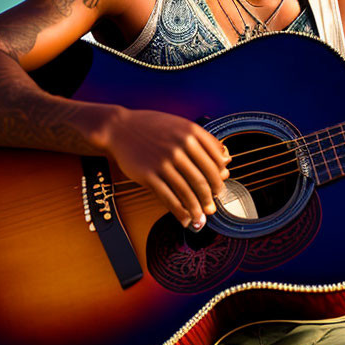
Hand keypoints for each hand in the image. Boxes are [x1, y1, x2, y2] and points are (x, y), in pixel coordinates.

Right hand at [104, 108, 229, 229]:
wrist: (119, 128)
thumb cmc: (151, 126)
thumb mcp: (180, 125)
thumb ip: (203, 140)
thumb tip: (226, 160)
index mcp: (191, 132)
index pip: (215, 160)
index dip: (220, 178)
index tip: (220, 188)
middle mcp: (179, 146)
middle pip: (204, 178)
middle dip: (211, 197)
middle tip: (213, 206)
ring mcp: (163, 161)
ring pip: (188, 191)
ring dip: (197, 208)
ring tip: (201, 217)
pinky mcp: (148, 175)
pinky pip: (169, 198)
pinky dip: (180, 212)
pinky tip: (185, 219)